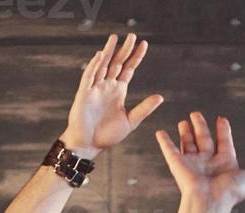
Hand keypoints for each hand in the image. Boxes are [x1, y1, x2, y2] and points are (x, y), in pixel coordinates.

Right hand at [61, 33, 163, 156]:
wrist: (89, 145)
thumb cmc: (107, 135)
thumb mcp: (130, 121)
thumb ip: (144, 109)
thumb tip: (160, 97)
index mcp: (118, 91)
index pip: (128, 69)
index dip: (136, 57)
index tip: (144, 44)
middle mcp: (107, 86)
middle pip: (117, 63)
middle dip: (124, 50)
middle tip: (133, 36)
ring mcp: (95, 89)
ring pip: (102, 65)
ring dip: (108, 52)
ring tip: (114, 38)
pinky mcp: (84, 94)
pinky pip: (89, 77)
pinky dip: (94, 66)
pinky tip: (100, 56)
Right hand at [155, 112, 244, 210]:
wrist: (210, 202)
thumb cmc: (231, 193)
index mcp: (224, 163)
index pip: (224, 142)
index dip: (223, 130)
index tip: (222, 119)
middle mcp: (208, 162)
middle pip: (204, 139)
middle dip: (200, 126)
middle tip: (196, 114)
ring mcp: (192, 163)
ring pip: (188, 142)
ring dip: (186, 131)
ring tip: (184, 121)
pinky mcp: (178, 164)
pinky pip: (169, 150)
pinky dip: (164, 141)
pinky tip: (160, 133)